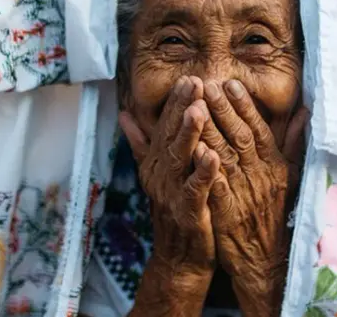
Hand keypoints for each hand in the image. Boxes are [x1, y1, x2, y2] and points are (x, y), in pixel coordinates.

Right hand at [120, 77, 220, 315]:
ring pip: (180, 159)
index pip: (164, 127)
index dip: (176, 102)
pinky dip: (202, 173)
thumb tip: (124, 114)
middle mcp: (159, 176)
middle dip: (182, 109)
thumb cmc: (176, 211)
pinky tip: (212, 156)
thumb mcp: (157, 174)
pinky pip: (195, 190)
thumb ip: (142, 144)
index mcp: (155, 164)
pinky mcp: (187, 214)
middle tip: (194, 82)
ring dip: (189, 134)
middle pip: (170, 136)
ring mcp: (171, 195)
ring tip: (200, 110)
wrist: (181, 260)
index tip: (188, 77)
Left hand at [199, 79, 307, 313]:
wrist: (268, 260)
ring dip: (211, 129)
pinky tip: (194, 148)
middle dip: (224, 109)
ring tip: (196, 105)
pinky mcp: (229, 214)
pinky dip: (207, 167)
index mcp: (274, 166)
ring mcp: (244, 194)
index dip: (245, 106)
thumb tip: (305, 111)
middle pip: (240, 137)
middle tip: (208, 83)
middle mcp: (260, 176)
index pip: (259, 129)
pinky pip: (217, 186)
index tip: (231, 83)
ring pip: (226, 156)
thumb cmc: (275, 214)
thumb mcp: (291, 177)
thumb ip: (293, 143)